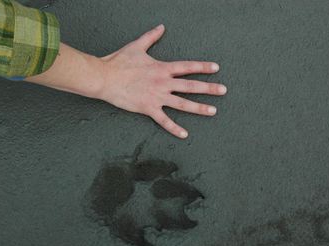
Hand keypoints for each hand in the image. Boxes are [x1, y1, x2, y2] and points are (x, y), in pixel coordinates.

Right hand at [98, 24, 226, 138]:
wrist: (105, 77)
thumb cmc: (119, 62)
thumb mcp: (137, 46)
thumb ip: (151, 37)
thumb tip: (161, 27)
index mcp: (162, 68)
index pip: (187, 67)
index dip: (203, 67)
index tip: (216, 68)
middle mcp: (163, 83)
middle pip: (190, 86)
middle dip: (209, 88)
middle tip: (223, 91)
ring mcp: (157, 97)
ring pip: (182, 104)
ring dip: (199, 108)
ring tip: (213, 111)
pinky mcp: (148, 108)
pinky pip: (164, 121)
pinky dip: (174, 128)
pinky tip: (185, 134)